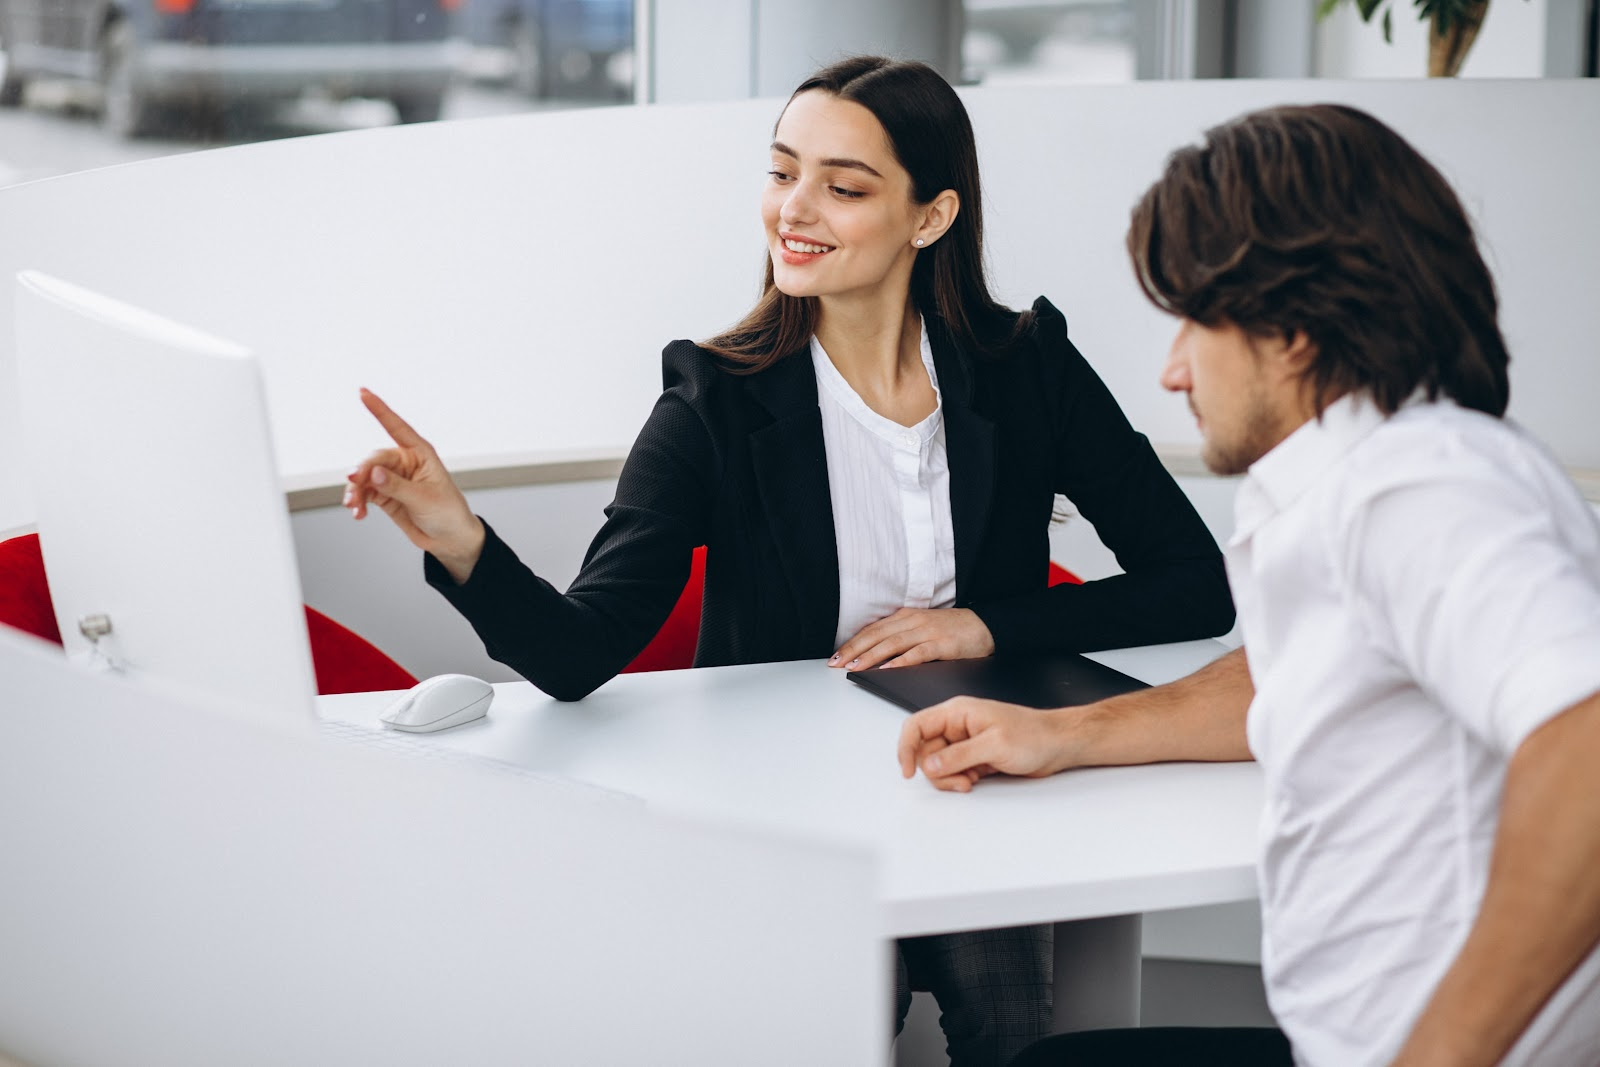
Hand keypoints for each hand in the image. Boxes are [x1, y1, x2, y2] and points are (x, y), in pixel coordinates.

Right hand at [345, 388, 484, 581]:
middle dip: (361, 471)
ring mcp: (392, 479)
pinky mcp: (384, 495)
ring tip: (354, 505)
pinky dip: (357, 502)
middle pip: (374, 458)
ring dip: (356, 490)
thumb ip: (396, 486)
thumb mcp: (424, 499)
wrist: (450, 539)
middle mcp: (404, 463)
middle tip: (354, 484)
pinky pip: (364, 493)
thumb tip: (373, 473)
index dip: (380, 409)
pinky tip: (358, 513)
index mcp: (420, 454)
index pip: (397, 426)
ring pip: (364, 476)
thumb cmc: (448, 513)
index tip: (363, 392)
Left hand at [829, 607, 993, 670]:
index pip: (872, 630)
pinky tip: (887, 669)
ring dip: (871, 656)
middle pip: (877, 635)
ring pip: (893, 643)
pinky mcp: (942, 644)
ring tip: (855, 667)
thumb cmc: (951, 631)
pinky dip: (900, 661)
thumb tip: (873, 655)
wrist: (985, 626)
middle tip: (837, 664)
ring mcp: (927, 632)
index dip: (852, 643)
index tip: (835, 656)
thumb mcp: (921, 628)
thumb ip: (901, 637)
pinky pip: (917, 653)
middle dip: (854, 650)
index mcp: (906, 617)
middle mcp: (913, 621)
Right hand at [897, 697, 1068, 791]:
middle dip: (935, 770)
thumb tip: (928, 765)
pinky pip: (953, 771)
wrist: (1058, 745)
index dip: (906, 748)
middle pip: (925, 750)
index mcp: (957, 712)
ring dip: (948, 778)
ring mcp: (965, 742)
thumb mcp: (994, 745)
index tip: (908, 771)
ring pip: (938, 764)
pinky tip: (975, 780)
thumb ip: (958, 756)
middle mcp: (957, 726)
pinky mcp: (974, 757)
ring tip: (969, 781)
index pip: (916, 726)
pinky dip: (959, 780)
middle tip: (957, 780)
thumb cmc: (1033, 735)